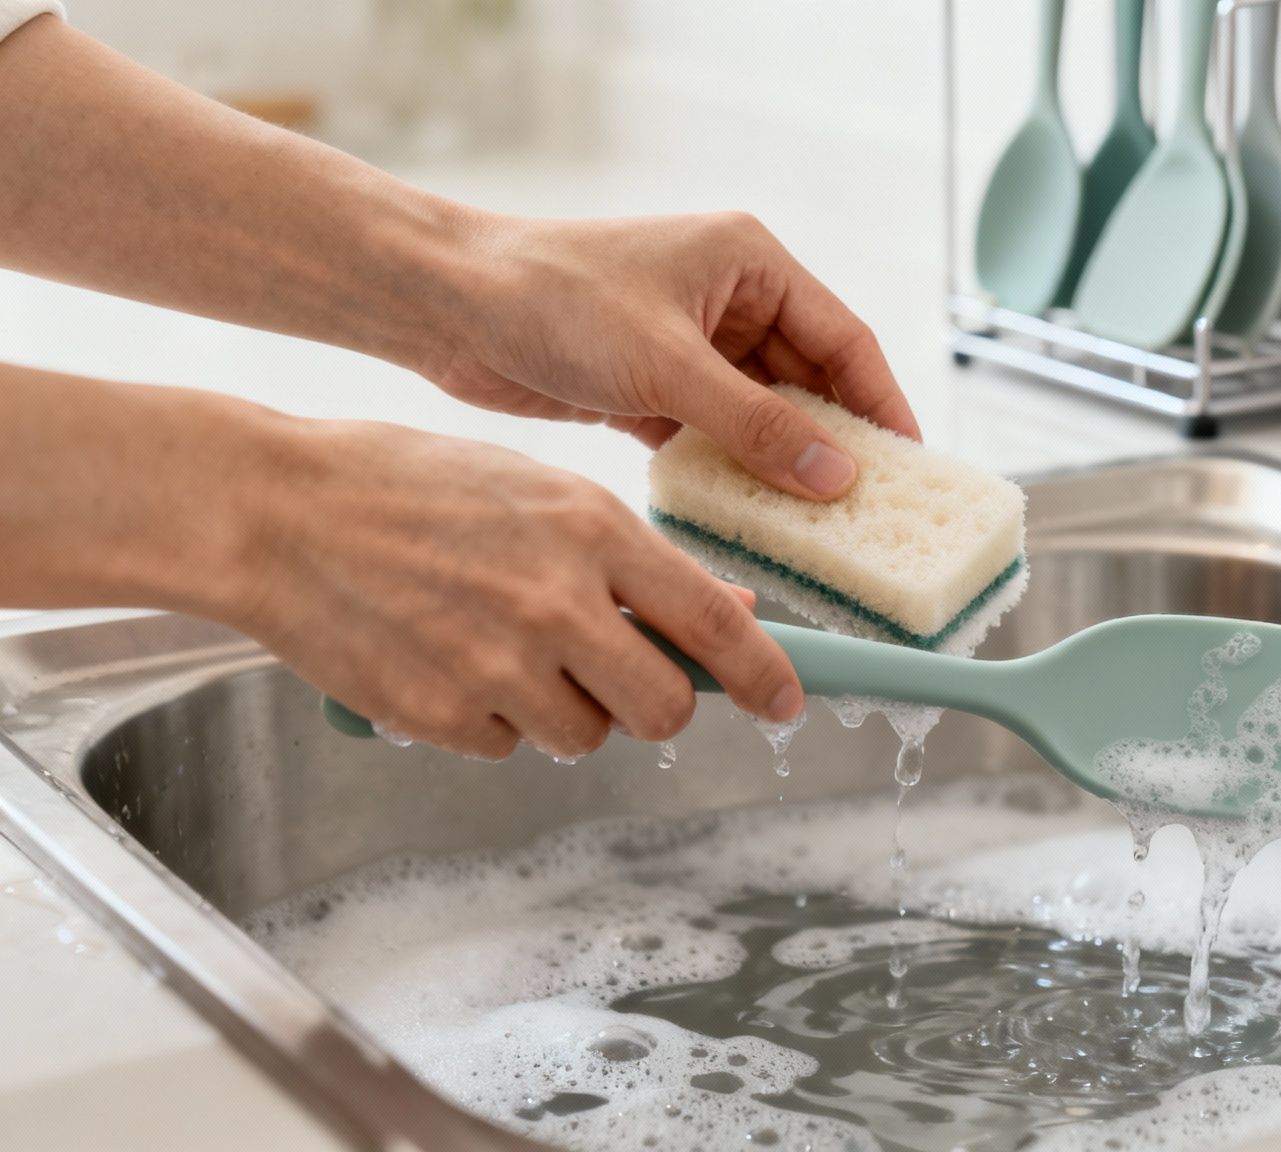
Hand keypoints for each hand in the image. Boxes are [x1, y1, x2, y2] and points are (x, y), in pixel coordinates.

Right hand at [234, 416, 802, 760]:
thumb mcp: (539, 492)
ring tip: (505, 647)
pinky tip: (448, 659)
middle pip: (663, 708)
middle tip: (625, 680)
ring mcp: (495, 665)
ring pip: (586, 736)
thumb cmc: (408, 485)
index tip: (788, 702)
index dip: (764, 674)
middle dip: (658, 706)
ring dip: (568, 710)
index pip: (712, 622)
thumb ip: (632, 558)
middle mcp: (555, 603)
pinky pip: (506, 746)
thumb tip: (726, 612)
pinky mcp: (439, 714)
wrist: (274, 510)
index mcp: (590, 531)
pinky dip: (492, 719)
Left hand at [429, 211, 919, 497]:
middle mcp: (730, 301)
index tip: (911, 467)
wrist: (445, 307)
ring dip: (785, 470)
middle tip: (874, 513)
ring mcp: (692, 349)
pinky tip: (754, 523)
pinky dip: (733, 478)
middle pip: (811, 384)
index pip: (844, 340)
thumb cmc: (551, 298)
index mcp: (750, 262)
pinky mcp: (654, 392)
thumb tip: (836, 476)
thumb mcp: (665, 363)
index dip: (882, 405)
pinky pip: (716, 441)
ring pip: (764, 419)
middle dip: (837, 447)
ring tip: (823, 531)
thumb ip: (756, 423)